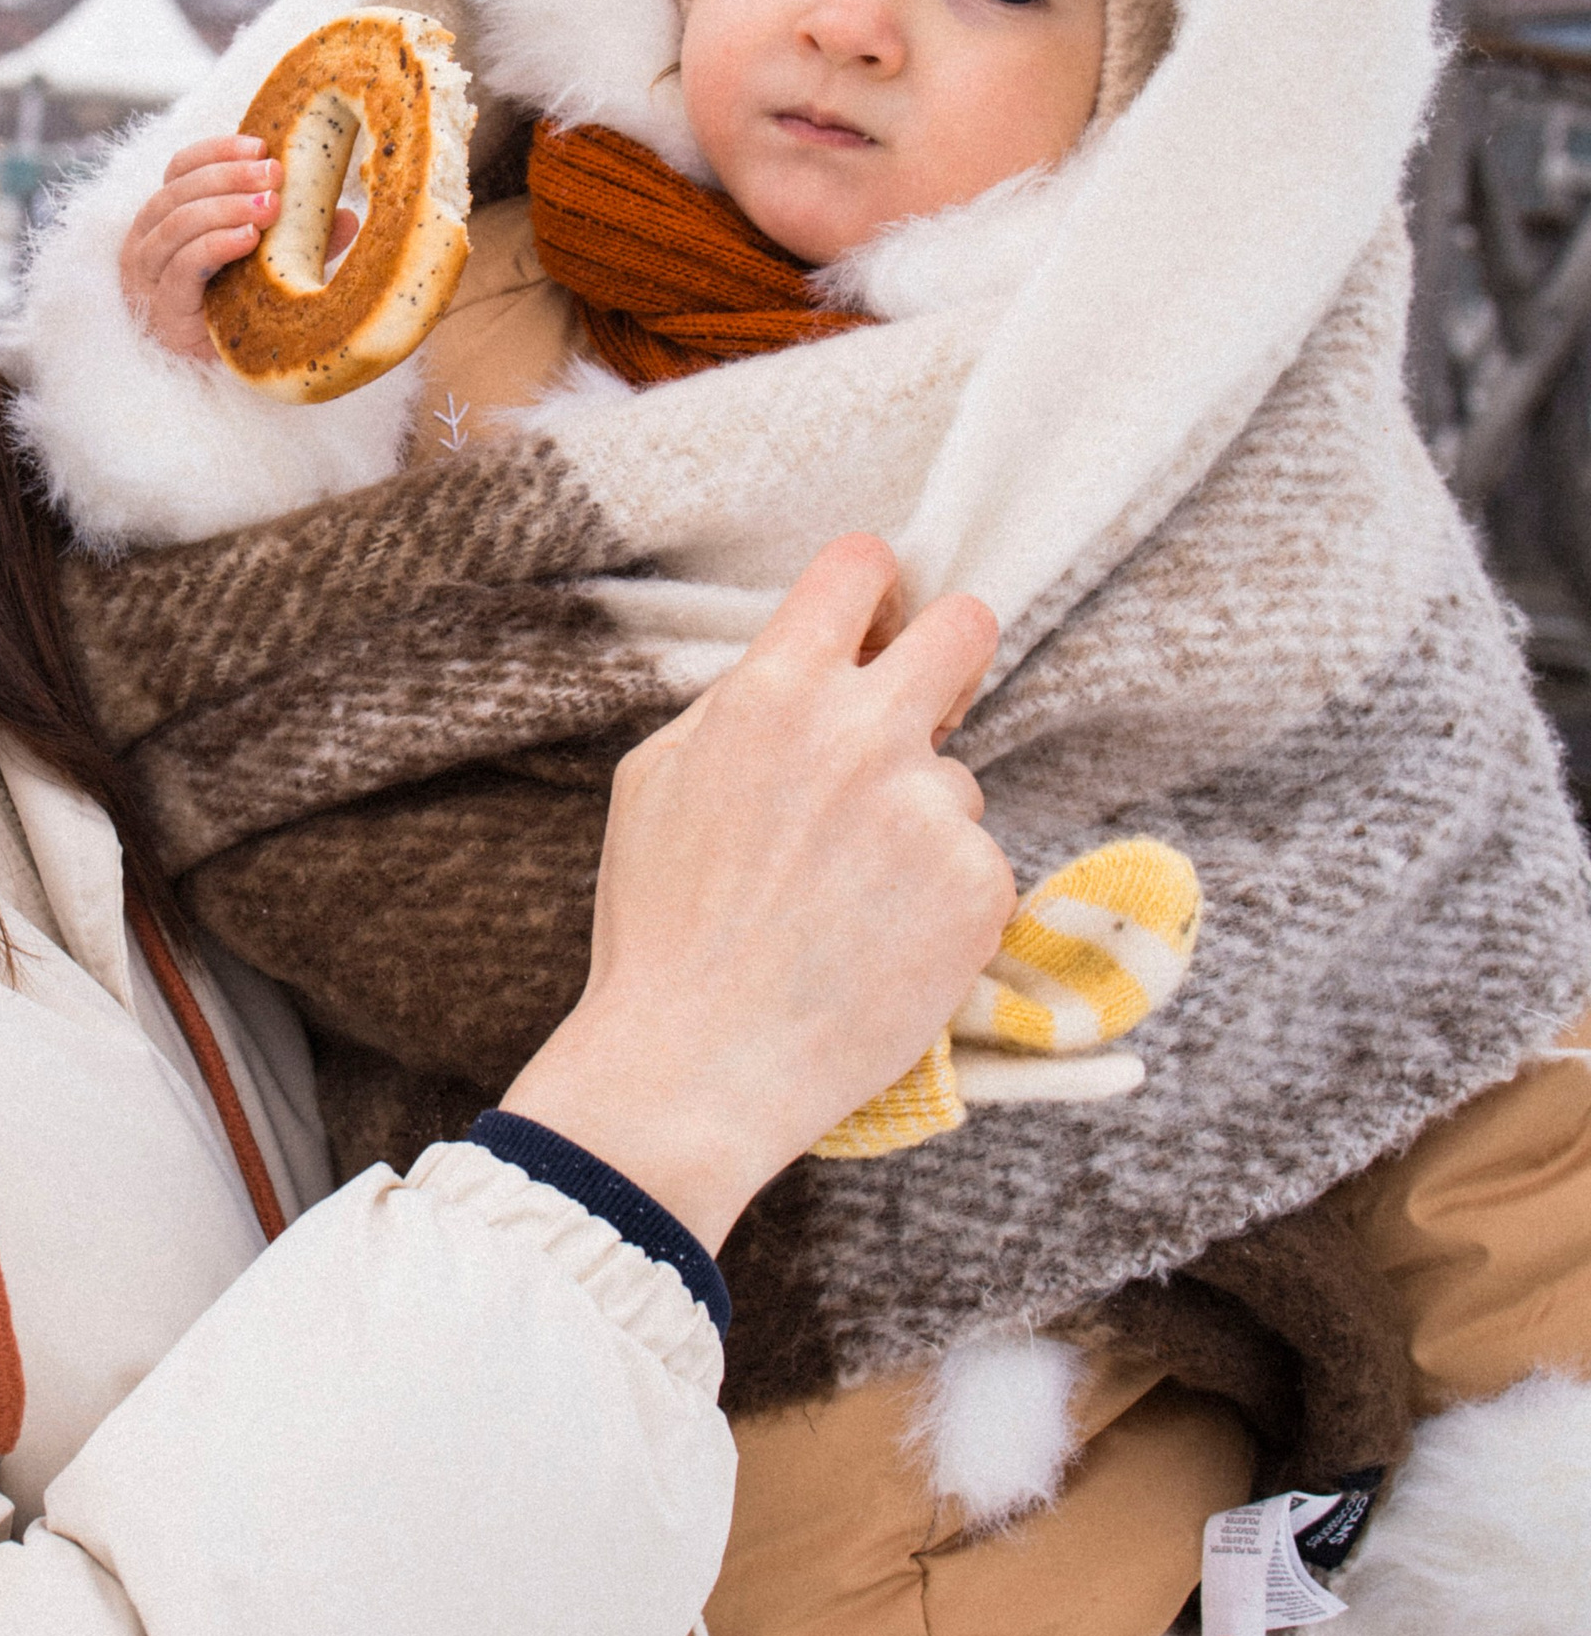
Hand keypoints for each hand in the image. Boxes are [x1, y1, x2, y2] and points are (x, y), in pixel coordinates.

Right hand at [120, 134, 363, 360]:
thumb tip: (347, 217)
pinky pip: (182, 268)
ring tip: (270, 205)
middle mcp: (147, 243)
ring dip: (224, 207)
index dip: (216, 151)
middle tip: (274, 173)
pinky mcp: (161, 310)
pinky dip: (215, 246)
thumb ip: (300, 240)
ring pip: (176, 224)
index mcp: (167, 219)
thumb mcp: (271, 267)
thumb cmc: (238, 313)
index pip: (179, 169)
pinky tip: (248, 238)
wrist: (216, 381)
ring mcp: (147, 278)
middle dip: (228, 176)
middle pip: (177, 191)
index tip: (261, 143)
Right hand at [503, 537, 1009, 1247]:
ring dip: (917, 820)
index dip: (873, 588)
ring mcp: (930, 810)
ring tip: (843, 901)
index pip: (859, 568)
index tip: (874, 618)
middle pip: (966, 626)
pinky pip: (974, 863)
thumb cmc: (660, 927)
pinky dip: (935, 900)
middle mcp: (863, 733)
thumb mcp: (655, 781)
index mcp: (773, 692)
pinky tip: (874, 945)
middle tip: (924, 705)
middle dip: (950, 655)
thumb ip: (739, 705)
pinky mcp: (979, 887)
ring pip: (956, 778)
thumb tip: (808, 664)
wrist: (694, 1067)